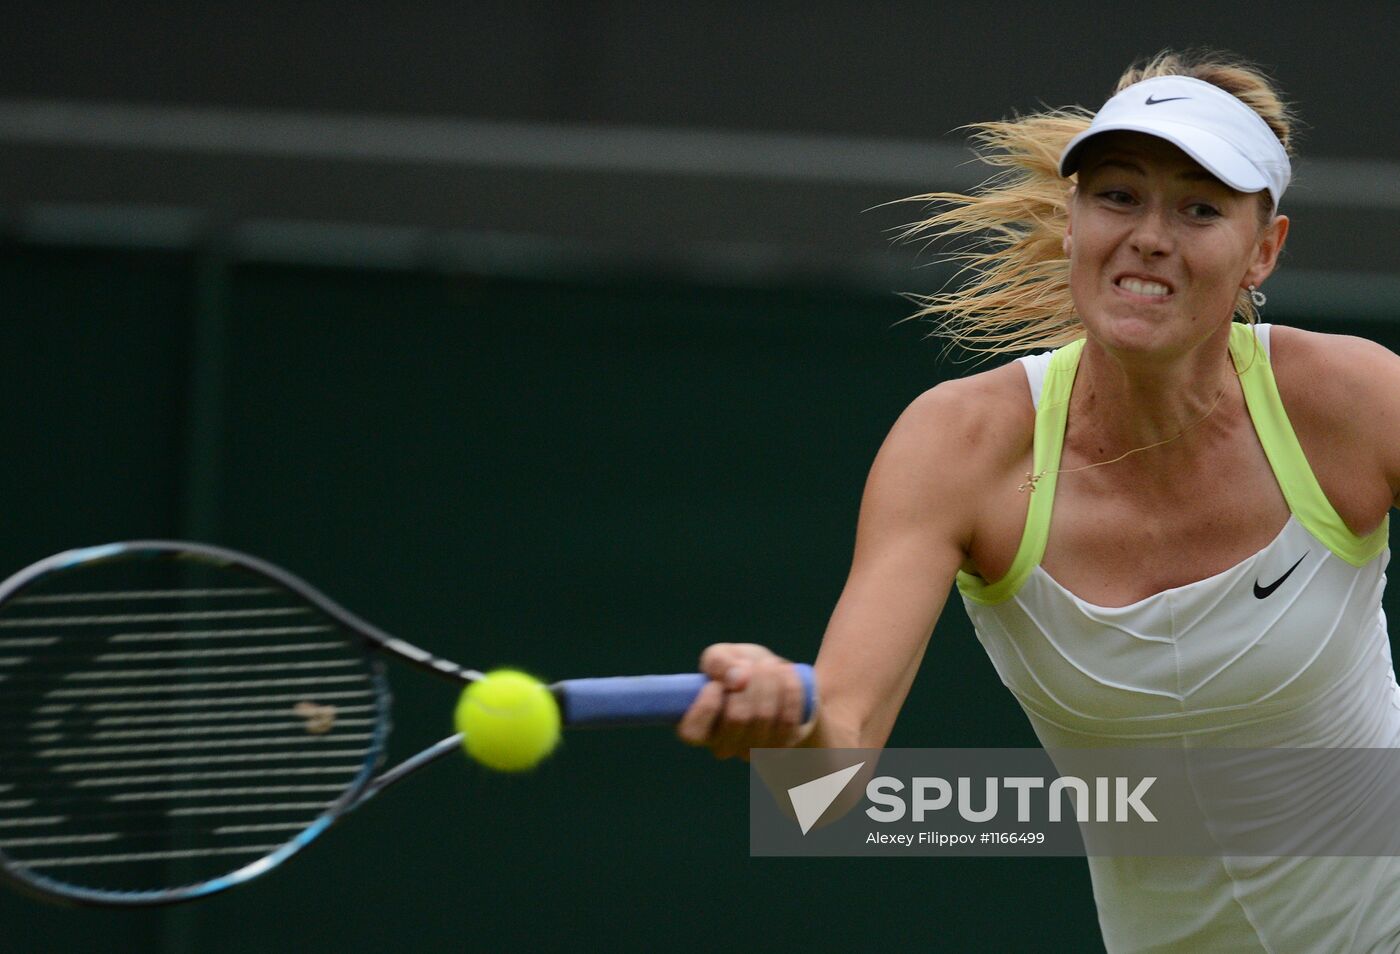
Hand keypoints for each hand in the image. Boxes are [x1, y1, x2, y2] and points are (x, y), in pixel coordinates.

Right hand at [676, 643, 815, 759]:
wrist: (776, 679)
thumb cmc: (740, 669)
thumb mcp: (724, 655)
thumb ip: (719, 662)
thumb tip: (737, 679)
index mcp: (699, 726)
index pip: (693, 732)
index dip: (705, 707)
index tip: (716, 683)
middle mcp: (723, 746)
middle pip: (737, 717)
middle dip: (750, 682)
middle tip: (756, 664)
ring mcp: (752, 752)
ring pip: (763, 717)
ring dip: (771, 683)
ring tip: (772, 665)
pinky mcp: (780, 748)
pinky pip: (788, 720)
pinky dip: (790, 692)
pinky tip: (787, 676)